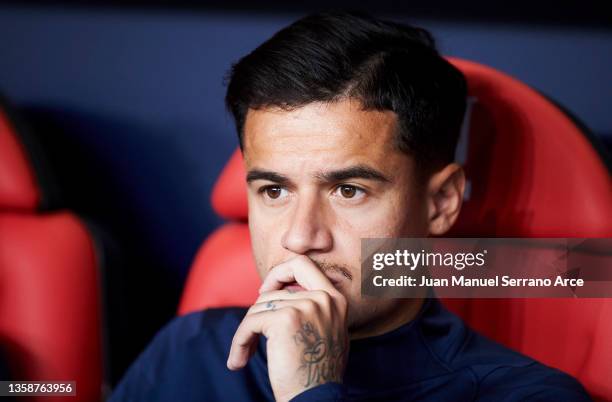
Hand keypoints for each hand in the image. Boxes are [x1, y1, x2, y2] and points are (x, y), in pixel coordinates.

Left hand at [227, 255, 348, 401]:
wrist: (315, 398)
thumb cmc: (318, 372)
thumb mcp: (329, 332)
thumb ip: (315, 308)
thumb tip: (284, 293)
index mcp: (336, 298)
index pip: (303, 264)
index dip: (279, 272)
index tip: (266, 290)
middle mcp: (323, 298)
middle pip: (275, 288)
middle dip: (257, 304)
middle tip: (251, 322)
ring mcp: (305, 306)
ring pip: (259, 307)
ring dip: (247, 332)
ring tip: (245, 353)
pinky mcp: (284, 319)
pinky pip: (250, 323)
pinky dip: (239, 341)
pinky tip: (239, 360)